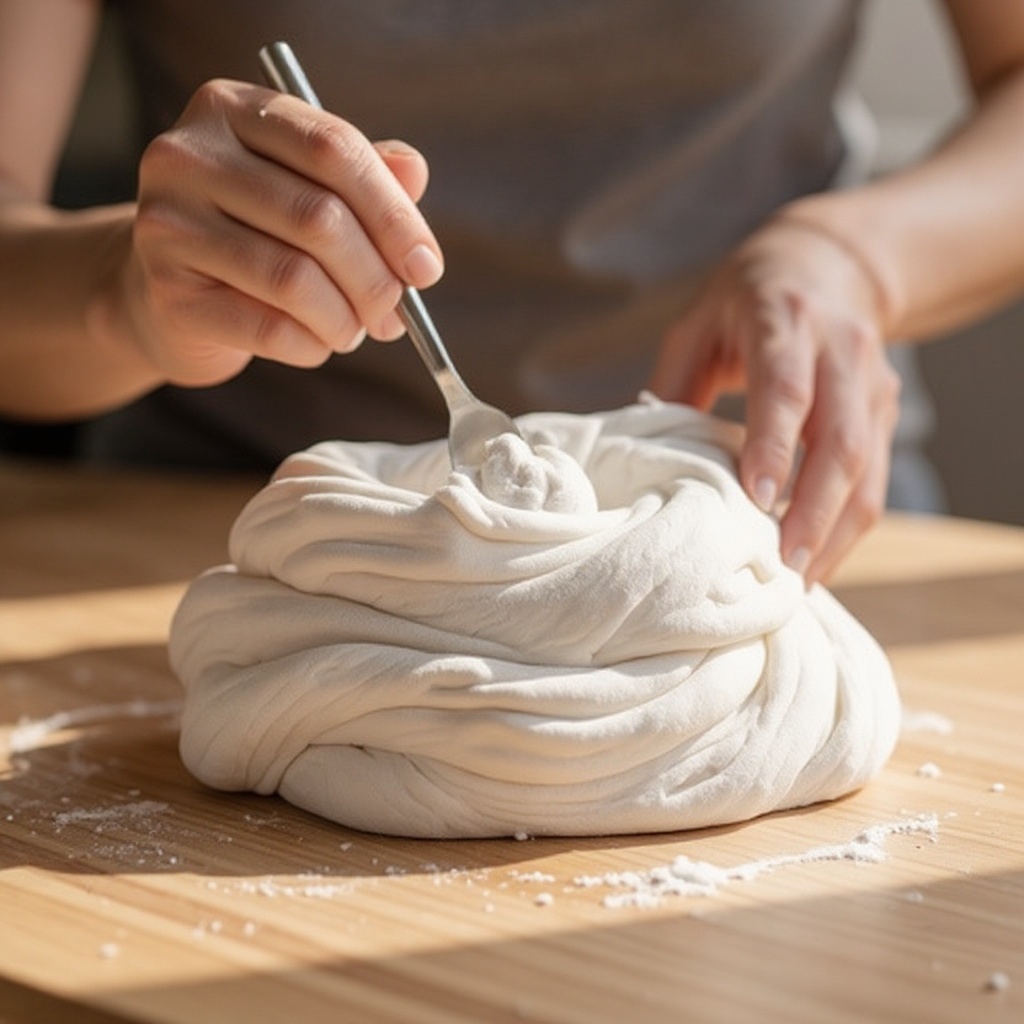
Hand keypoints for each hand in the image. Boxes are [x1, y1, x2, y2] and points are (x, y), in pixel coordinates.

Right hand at [120, 79, 442, 386]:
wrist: (162, 294)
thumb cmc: (252, 235)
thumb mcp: (306, 189)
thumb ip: (361, 175)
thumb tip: (414, 173)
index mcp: (231, 109)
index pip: (334, 149)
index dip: (394, 215)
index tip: (426, 267)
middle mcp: (188, 154)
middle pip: (319, 218)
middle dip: (376, 279)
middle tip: (396, 315)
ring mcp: (168, 222)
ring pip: (296, 278)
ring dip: (346, 319)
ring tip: (354, 331)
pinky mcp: (167, 291)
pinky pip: (269, 327)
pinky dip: (312, 345)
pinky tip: (317, 345)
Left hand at [650, 213, 900, 584]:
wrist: (831, 263)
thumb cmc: (746, 298)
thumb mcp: (698, 322)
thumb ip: (674, 383)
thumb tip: (645, 451)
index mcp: (785, 321)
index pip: (787, 389)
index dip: (775, 444)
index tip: (758, 498)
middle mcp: (841, 351)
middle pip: (841, 440)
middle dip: (814, 510)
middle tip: (784, 566)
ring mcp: (874, 383)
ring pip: (868, 469)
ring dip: (837, 530)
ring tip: (802, 582)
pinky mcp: (887, 411)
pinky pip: (876, 478)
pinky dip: (848, 525)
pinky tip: (818, 560)